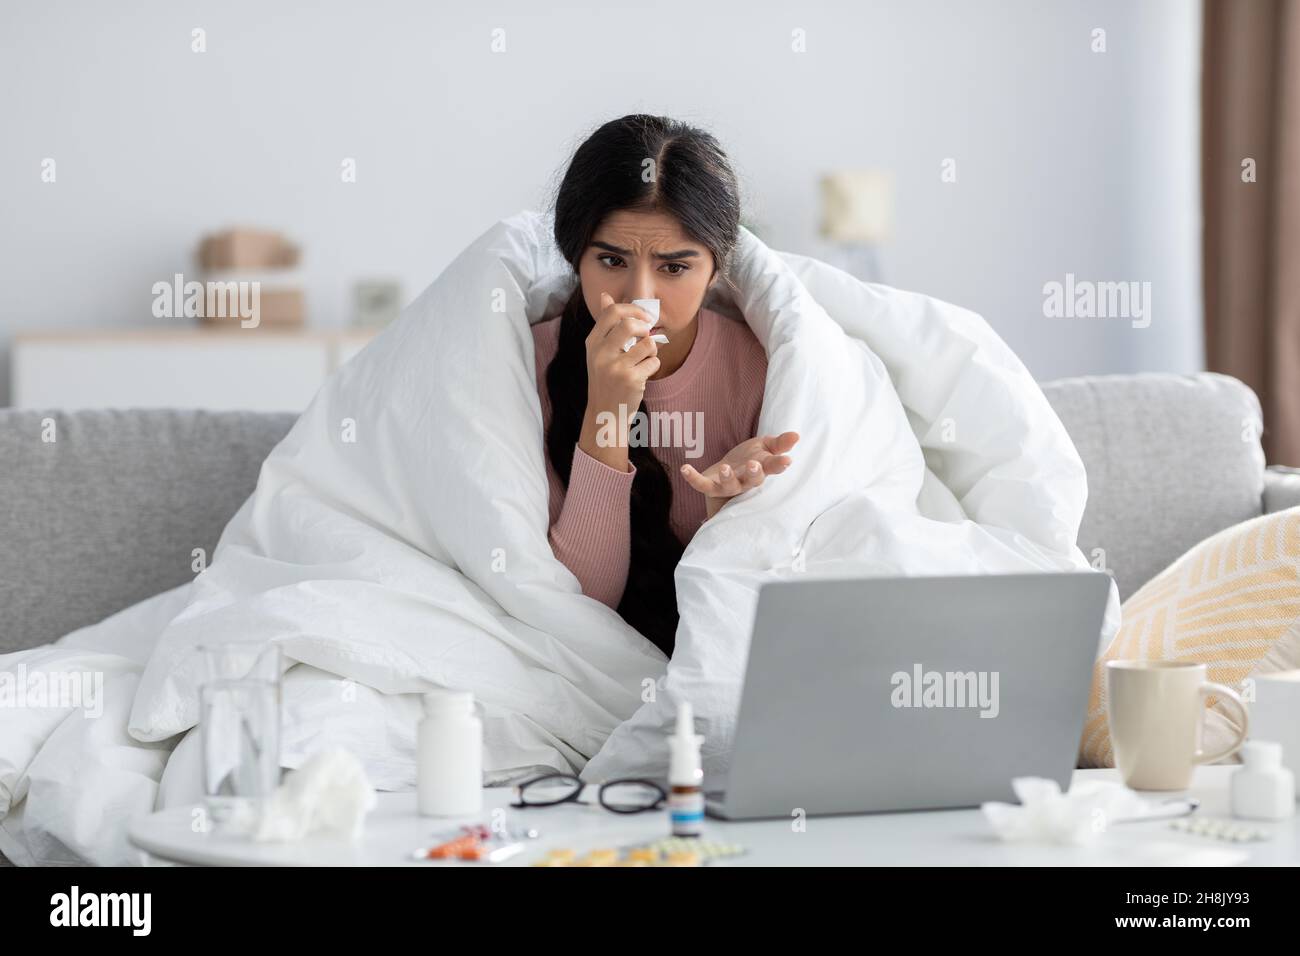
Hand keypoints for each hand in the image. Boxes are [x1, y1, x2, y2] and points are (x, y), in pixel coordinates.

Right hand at [578, 292, 660, 470]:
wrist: (605, 413)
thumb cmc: (606, 379)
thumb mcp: (599, 351)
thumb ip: (605, 325)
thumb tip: (605, 296)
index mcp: (592, 343)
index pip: (611, 312)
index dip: (632, 309)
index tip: (643, 317)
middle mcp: (601, 354)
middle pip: (630, 324)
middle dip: (645, 327)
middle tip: (647, 335)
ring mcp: (616, 367)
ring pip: (647, 343)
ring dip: (652, 349)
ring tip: (645, 358)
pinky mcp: (631, 380)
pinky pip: (654, 361)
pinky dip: (653, 366)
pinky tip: (644, 374)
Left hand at [680, 432, 799, 518]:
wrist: (729, 468)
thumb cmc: (751, 457)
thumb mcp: (766, 446)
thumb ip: (780, 442)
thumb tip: (797, 435)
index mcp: (761, 469)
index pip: (773, 467)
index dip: (779, 464)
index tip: (787, 460)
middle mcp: (746, 480)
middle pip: (752, 480)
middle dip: (754, 474)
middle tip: (754, 465)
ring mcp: (728, 485)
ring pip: (728, 486)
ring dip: (727, 478)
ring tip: (725, 468)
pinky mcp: (710, 485)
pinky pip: (701, 485)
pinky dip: (692, 478)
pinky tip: (684, 468)